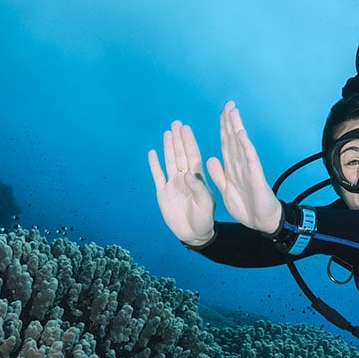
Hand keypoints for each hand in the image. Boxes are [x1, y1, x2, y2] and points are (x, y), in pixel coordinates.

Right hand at [148, 121, 216, 245]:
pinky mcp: (162, 193)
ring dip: (168, 147)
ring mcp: (173, 184)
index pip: (192, 156)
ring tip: (167, 133)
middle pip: (180, 154)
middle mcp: (185, 178)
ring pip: (169, 161)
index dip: (189, 142)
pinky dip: (154, 164)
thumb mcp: (206, 205)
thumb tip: (187, 174)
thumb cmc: (204, 219)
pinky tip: (152, 153)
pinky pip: (157, 175)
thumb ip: (198, 189)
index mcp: (198, 178)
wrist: (193, 234)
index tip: (186, 129)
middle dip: (178, 139)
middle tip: (176, 123)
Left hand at [205, 102, 282, 234]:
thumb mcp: (225, 190)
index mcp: (232, 168)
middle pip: (233, 140)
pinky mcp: (255, 176)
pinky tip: (241, 134)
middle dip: (230, 122)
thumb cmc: (247, 206)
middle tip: (228, 104)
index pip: (226, 144)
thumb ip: (218, 175)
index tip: (221, 114)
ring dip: (236, 128)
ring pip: (240, 145)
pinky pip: (249, 158)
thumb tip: (211, 159)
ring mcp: (248, 169)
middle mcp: (240, 164)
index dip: (222, 129)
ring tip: (233, 112)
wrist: (262, 221)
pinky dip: (245, 146)